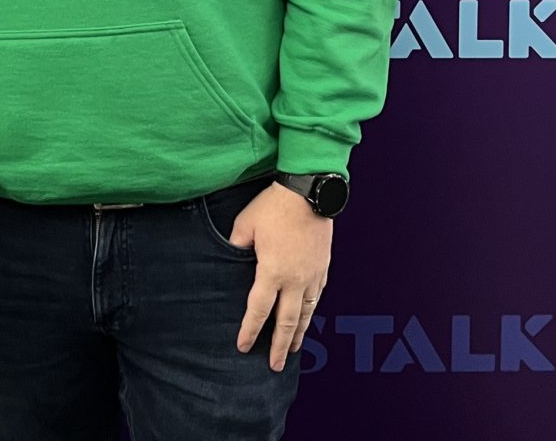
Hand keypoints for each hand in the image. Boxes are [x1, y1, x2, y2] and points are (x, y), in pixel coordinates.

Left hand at [229, 182, 332, 370]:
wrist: (309, 191)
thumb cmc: (274, 206)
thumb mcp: (244, 225)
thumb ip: (236, 246)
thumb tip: (231, 257)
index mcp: (272, 272)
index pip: (259, 310)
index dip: (250, 330)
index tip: (243, 346)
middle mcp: (295, 280)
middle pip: (287, 322)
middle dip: (279, 345)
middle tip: (275, 364)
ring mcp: (312, 275)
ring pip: (306, 313)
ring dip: (298, 333)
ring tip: (293, 348)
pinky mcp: (323, 267)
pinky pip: (317, 297)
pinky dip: (311, 312)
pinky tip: (307, 317)